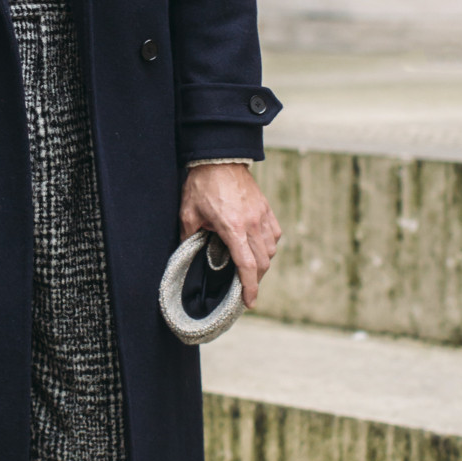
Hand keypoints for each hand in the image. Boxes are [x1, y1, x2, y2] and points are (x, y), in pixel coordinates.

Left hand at [179, 164, 281, 308]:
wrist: (219, 158)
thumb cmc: (201, 185)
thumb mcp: (188, 213)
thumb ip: (189, 237)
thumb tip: (187, 255)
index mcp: (232, 227)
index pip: (247, 265)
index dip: (250, 287)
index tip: (250, 302)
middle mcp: (252, 224)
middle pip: (263, 262)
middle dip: (256, 279)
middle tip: (245, 288)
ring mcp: (261, 215)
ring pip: (271, 249)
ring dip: (262, 263)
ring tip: (250, 268)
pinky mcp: (265, 208)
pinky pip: (274, 234)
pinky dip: (269, 246)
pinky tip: (258, 247)